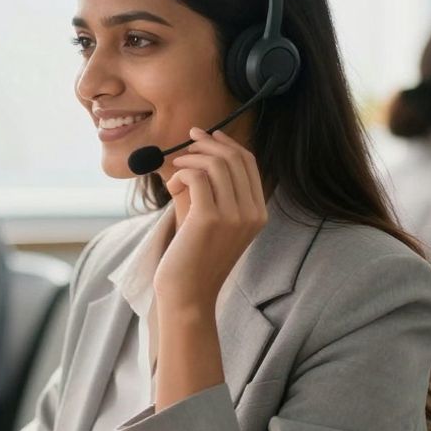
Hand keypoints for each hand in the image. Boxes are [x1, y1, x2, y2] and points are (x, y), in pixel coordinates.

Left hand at [155, 128, 266, 308]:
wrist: (188, 295)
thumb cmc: (196, 259)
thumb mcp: (216, 225)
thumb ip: (216, 193)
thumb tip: (202, 154)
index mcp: (258, 214)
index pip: (249, 163)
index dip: (227, 144)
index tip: (207, 135)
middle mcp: (252, 214)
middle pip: (234, 158)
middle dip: (208, 144)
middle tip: (187, 143)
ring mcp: (234, 216)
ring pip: (215, 164)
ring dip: (191, 159)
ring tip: (176, 169)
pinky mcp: (210, 219)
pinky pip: (197, 177)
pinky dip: (181, 174)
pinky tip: (172, 186)